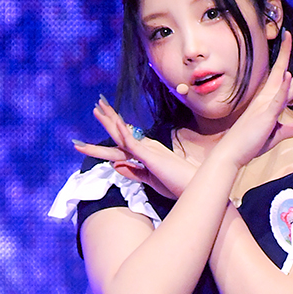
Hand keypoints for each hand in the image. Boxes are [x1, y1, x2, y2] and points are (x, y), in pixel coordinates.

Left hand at [72, 98, 197, 198]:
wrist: (196, 188)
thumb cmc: (177, 184)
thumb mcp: (151, 180)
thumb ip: (133, 172)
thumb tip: (114, 165)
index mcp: (147, 153)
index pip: (124, 142)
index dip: (113, 131)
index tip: (105, 120)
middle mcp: (147, 147)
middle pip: (121, 134)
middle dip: (107, 120)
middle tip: (97, 105)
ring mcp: (149, 150)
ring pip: (123, 136)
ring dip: (110, 122)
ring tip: (97, 108)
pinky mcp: (152, 157)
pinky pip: (134, 144)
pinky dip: (124, 133)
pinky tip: (116, 123)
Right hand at [215, 31, 292, 169]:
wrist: (231, 153)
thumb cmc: (250, 143)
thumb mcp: (276, 135)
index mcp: (269, 102)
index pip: (285, 80)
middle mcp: (268, 99)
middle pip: (289, 77)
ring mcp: (266, 105)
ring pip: (288, 84)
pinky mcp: (265, 115)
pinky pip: (277, 99)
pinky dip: (283, 87)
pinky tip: (289, 74)